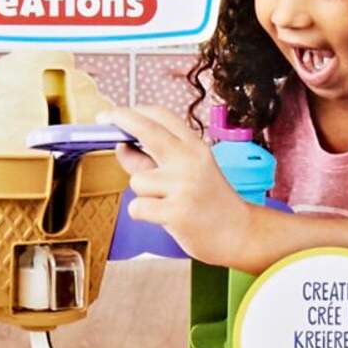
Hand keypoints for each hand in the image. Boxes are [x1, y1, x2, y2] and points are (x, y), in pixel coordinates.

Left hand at [108, 106, 259, 267]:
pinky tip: (165, 218)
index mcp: (196, 149)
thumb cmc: (212, 205)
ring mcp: (184, 186)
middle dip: (120, 119)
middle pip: (147, 129)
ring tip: (166, 204)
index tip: (114, 114)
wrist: (241, 235)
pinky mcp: (176, 212)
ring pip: (137, 181)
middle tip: (106, 121)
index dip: (133, 111)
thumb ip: (154, 160)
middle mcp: (191, 162)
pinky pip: (137, 207)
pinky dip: (143, 214)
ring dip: (143, 194)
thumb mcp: (189, 174)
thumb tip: (121, 147)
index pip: (162, 117)